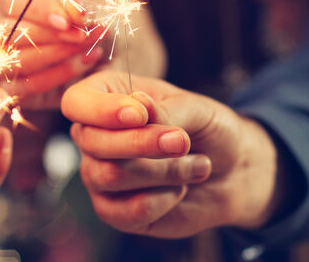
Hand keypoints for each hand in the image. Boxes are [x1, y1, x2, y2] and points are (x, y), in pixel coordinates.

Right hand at [0, 0, 103, 107]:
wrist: (86, 51)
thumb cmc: (75, 21)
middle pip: (11, 33)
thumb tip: (78, 11)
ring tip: (91, 47)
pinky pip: (31, 84)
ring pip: (21, 60)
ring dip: (61, 54)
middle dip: (52, 34)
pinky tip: (86, 61)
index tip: (74, 16)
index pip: (11, 1)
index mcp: (4, 1)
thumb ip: (74, 7)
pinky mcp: (10, 88)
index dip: (43, 9)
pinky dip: (63, 73)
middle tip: (84, 35)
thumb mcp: (76, 8)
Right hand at [61, 71, 285, 237]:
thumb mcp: (196, 109)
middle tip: (181, 141)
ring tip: (197, 164)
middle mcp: (94, 136)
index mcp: (105, 97)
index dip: (102, 110)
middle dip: (142, 143)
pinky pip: (127, 211)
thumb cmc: (208, 130)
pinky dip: (164, 199)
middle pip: (92, 142)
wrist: (232, 171)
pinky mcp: (114, 211)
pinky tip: (180, 188)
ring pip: (110, 175)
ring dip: (163, 171)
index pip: (76, 102)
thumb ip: (165, 109)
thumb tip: (138, 105)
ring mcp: (100, 174)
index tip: (139, 115)